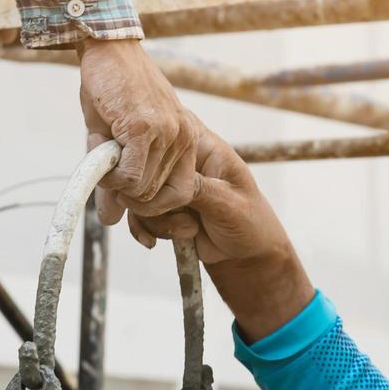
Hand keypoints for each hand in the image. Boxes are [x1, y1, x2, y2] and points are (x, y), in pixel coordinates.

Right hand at [78, 38, 198, 224]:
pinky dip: (111, 177)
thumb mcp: (115, 140)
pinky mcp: (146, 128)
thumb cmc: (112, 89)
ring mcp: (168, 133)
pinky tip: (101, 153)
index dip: (153, 206)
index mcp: (184, 140)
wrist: (107, 47)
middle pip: (159, 198)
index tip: (128, 199)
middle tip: (108, 178)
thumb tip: (109, 221)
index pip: (182, 195)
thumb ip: (117, 181)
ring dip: (117, 185)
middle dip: (130, 199)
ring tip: (103, 155)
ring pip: (144, 191)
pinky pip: (131, 177)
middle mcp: (183, 138)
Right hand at [128, 126, 313, 341]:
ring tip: (188, 230)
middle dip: (151, 198)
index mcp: (204, 147)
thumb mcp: (229, 204)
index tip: (154, 183)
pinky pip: (138, 212)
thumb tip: (165, 177)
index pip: (169, 134)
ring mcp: (169, 184)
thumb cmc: (250, 222)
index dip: (154, 154)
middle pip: (145, 167)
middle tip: (175, 217)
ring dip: (155, 219)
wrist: (246, 254)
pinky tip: (155, 241)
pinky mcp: (161, 205)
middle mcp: (182, 162)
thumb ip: (199, 188)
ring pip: (139, 193)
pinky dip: (144, 228)